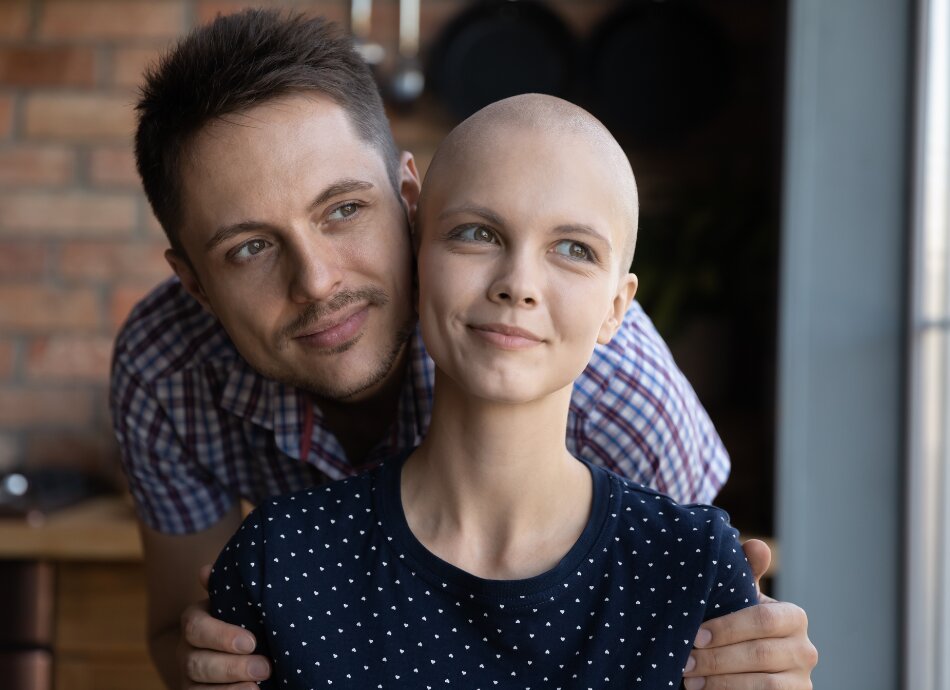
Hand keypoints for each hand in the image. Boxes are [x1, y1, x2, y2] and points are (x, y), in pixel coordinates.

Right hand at [178, 566, 271, 688]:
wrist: (241, 651)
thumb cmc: (242, 620)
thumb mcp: (235, 603)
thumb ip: (224, 587)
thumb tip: (204, 570)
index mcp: (194, 623)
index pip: (196, 628)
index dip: (222, 636)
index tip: (251, 642)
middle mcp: (186, 652)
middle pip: (198, 663)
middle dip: (232, 667)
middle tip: (265, 667)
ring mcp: (189, 679)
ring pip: (199, 688)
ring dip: (231, 689)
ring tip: (258, 687)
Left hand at [681, 539, 817, 689]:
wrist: (752, 667)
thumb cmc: (742, 625)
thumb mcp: (743, 599)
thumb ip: (746, 573)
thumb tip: (757, 545)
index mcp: (794, 617)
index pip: (763, 620)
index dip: (727, 629)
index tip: (694, 636)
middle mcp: (806, 650)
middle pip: (758, 655)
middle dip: (715, 660)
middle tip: (684, 662)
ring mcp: (802, 680)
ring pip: (761, 685)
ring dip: (719, 682)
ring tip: (689, 680)